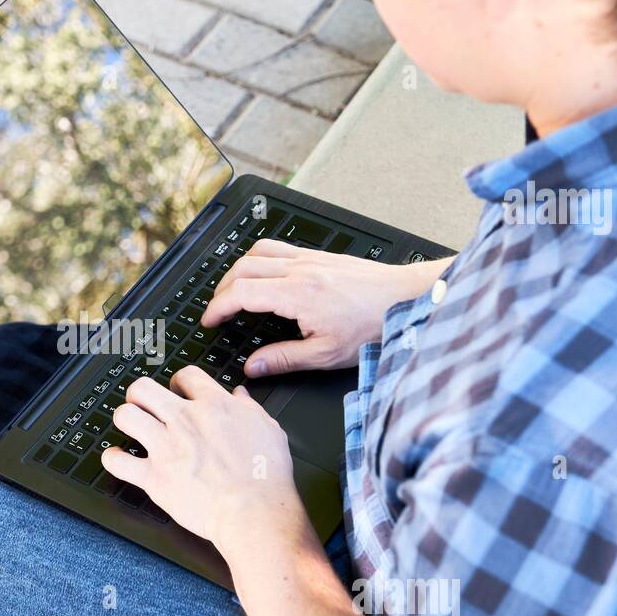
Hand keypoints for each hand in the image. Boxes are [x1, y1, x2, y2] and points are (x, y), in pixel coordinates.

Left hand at [100, 367, 311, 559]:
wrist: (254, 513)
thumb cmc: (266, 477)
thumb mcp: (269, 430)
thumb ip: (250, 409)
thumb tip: (240, 396)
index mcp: (214, 406)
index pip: (186, 375)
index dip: (179, 381)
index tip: (177, 389)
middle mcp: (185, 421)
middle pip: (144, 388)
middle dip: (140, 394)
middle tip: (144, 404)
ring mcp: (166, 448)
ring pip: (125, 416)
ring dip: (125, 419)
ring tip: (131, 426)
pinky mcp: (154, 477)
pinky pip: (118, 462)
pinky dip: (114, 459)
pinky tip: (118, 458)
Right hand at [202, 239, 447, 375]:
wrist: (406, 299)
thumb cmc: (374, 324)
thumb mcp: (326, 354)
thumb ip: (284, 360)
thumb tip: (254, 368)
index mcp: (298, 294)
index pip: (241, 293)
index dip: (218, 307)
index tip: (211, 321)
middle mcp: (300, 270)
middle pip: (243, 268)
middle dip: (222, 288)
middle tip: (217, 309)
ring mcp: (310, 259)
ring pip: (258, 252)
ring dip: (238, 269)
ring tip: (233, 289)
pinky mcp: (320, 256)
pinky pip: (279, 247)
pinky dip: (260, 259)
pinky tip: (264, 274)